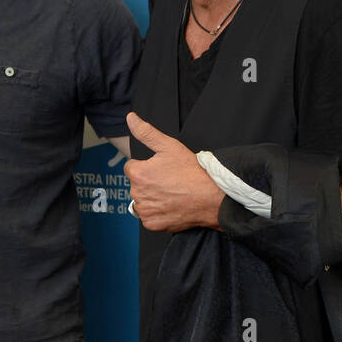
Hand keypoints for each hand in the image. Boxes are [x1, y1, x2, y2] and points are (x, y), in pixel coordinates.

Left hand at [123, 112, 223, 232]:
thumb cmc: (192, 171)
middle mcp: (137, 194)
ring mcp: (145, 211)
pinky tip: (171, 205)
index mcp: (138, 173)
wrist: (211, 197)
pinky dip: (157, 213)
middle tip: (169, 181)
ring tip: (171, 193)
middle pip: (136, 185)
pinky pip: (149, 217)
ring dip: (152, 197)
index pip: (132, 168)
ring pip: (142, 201)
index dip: (147, 166)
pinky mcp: (152, 224)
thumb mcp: (169, 146)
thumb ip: (146, 132)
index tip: (162, 169)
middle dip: (148, 182)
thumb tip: (130, 118)